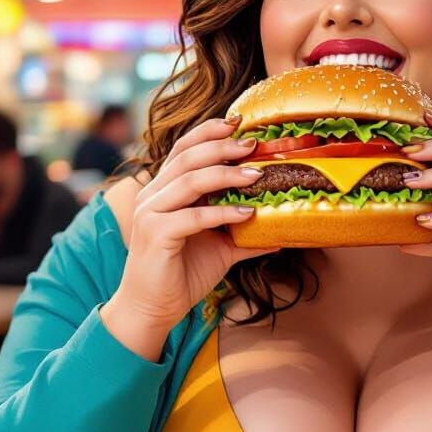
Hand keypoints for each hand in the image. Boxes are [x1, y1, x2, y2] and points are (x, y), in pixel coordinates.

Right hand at [101, 117, 276, 357]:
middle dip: (223, 147)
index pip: (184, 149)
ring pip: (189, 181)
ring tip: (256, 174)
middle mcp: (153, 195)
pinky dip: (221, 213)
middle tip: (254, 144)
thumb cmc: (181, 274)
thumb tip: (281, 231)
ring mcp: (151, 213)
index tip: (239, 123)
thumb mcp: (220, 248)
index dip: (210, 132)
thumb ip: (245, 235)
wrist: (152, 309)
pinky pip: (192, 216)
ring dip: (226, 174)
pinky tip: (247, 213)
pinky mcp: (155, 234)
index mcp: (164, 190)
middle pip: (188, 157)